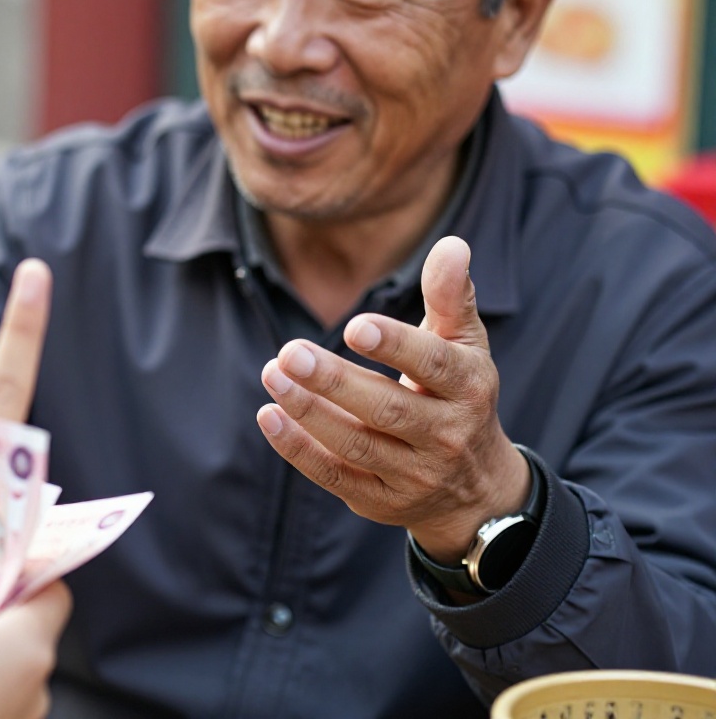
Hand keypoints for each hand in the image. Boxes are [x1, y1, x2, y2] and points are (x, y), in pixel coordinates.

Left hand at [256, 236, 530, 562]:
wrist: (476, 487)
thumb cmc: (457, 393)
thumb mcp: (464, 346)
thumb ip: (450, 296)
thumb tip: (452, 244)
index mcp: (470, 387)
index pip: (434, 364)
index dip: (396, 346)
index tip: (355, 326)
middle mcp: (446, 434)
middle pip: (387, 408)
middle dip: (334, 381)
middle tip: (290, 351)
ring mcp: (413, 474)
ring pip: (356, 444)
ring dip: (308, 410)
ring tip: (272, 373)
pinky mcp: (379, 500)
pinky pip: (334, 475)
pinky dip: (297, 448)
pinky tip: (269, 415)